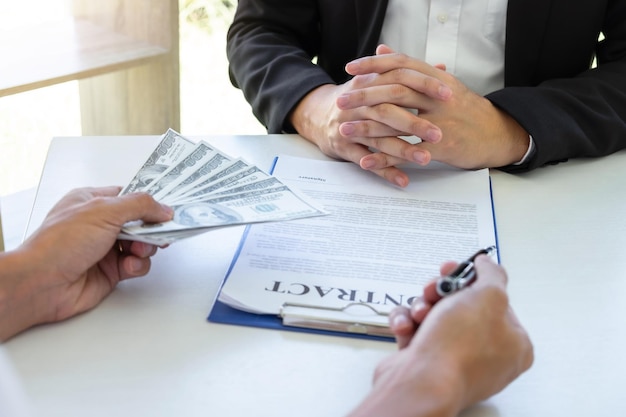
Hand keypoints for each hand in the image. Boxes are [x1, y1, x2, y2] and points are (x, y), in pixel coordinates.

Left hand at [0, 186, 172, 340]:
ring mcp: (105, 249)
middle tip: (158, 232)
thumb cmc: (59, 244)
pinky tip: (127, 266)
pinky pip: (136, 265)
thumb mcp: (104, 212)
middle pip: (140, 222)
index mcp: (92, 202)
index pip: (129, 196)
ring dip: (145, 248)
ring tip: (136, 250)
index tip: (167, 208)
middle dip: (151, 228)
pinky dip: (137, 265)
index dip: (148, 202)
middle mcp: (99, 225)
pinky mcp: (111, 271)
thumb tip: (163, 208)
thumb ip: (139, 206)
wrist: (42, 284)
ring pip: (142, 245)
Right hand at [289, 54, 451, 186]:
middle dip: (415, 123)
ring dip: (402, 150)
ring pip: (378, 138)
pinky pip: (365, 160)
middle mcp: (358, 103)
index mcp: (369, 82)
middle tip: (439, 134)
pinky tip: (402, 180)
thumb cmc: (356, 98)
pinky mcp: (343, 147)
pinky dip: (384, 171)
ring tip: (425, 159)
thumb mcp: (377, 80)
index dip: (424, 85)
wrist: (316, 114)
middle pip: (388, 111)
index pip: (398, 78)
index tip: (448, 95)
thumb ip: (410, 76)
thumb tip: (442, 67)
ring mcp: (349, 126)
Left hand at [343, 45, 529, 171]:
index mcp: (437, 79)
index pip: (402, 64)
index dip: (374, 65)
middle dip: (364, 96)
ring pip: (398, 123)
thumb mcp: (441, 83)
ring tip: (344, 129)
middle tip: (340, 101)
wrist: (497, 134)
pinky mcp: (442, 147)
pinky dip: (384, 158)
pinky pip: (407, 153)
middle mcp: (438, 97)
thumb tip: (382, 49)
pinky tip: (365, 160)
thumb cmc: (465, 109)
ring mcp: (441, 122)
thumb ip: (410, 68)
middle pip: (395, 91)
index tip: (350, 68)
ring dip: (368, 128)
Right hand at [348, 256, 532, 416]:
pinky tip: (407, 327)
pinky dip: (407, 325)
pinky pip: (417, 333)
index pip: (496, 301)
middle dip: (441, 294)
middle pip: (462, 306)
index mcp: (513, 343)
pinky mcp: (428, 364)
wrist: (421, 382)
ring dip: (421, 307)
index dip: (473, 281)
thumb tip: (488, 264)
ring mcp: (456, 360)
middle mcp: (487, 355)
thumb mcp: (488, 295)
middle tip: (432, 290)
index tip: (457, 270)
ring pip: (436, 317)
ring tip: (419, 314)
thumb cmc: (459, 347)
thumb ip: (491, 274)